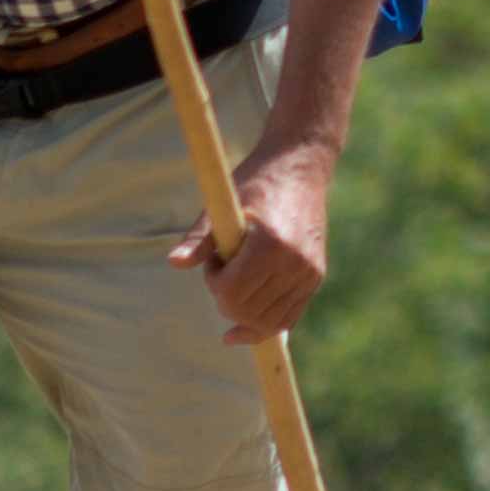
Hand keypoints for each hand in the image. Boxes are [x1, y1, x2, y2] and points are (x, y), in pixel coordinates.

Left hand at [176, 137, 332, 342]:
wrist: (301, 168)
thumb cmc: (256, 183)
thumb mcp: (223, 204)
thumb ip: (199, 239)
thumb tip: (173, 263)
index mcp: (271, 245)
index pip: (232, 294)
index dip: (214, 282)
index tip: (215, 259)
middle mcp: (296, 263)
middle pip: (247, 311)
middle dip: (226, 296)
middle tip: (225, 264)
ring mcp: (309, 273)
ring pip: (268, 322)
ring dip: (244, 309)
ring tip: (241, 276)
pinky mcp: (316, 277)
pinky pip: (288, 317)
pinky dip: (264, 322)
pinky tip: (245, 322)